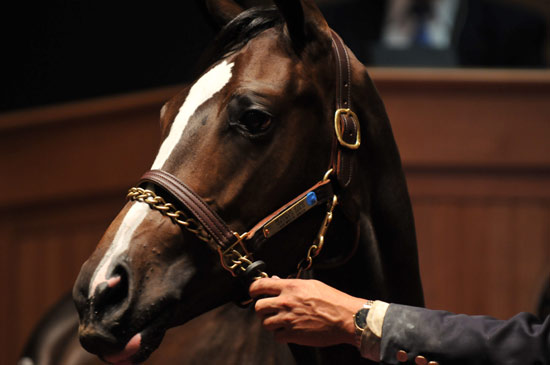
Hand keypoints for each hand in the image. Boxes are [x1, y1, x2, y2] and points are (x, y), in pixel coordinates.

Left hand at [249, 277, 365, 346]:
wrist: (346, 318)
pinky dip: (281, 335)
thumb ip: (291, 283)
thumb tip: (276, 280)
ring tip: (282, 321)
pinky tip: (289, 330)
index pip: (260, 286)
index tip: (253, 292)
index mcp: (291, 287)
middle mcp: (286, 302)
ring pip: (265, 323)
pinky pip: (276, 336)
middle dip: (262, 309)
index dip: (253, 289)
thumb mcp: (311, 285)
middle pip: (258, 307)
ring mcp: (288, 320)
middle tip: (270, 310)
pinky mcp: (293, 335)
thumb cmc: (332, 300)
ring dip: (271, 322)